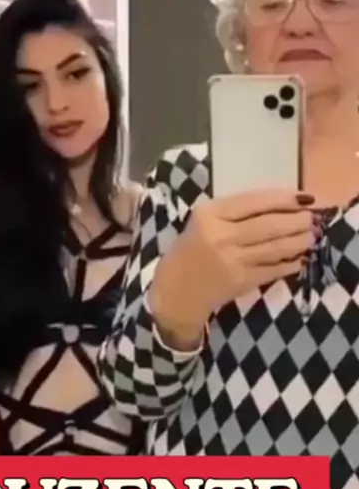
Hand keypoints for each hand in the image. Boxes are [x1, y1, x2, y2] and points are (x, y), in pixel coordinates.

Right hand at [185, 189, 316, 312]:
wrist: (176, 291)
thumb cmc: (191, 250)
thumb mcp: (204, 221)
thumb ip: (234, 211)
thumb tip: (279, 204)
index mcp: (210, 214)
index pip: (254, 201)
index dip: (283, 199)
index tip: (303, 198)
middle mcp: (221, 235)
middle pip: (268, 224)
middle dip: (296, 221)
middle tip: (312, 219)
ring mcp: (232, 260)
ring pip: (274, 247)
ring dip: (298, 241)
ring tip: (310, 237)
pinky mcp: (240, 281)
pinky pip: (272, 269)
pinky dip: (289, 264)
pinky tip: (298, 259)